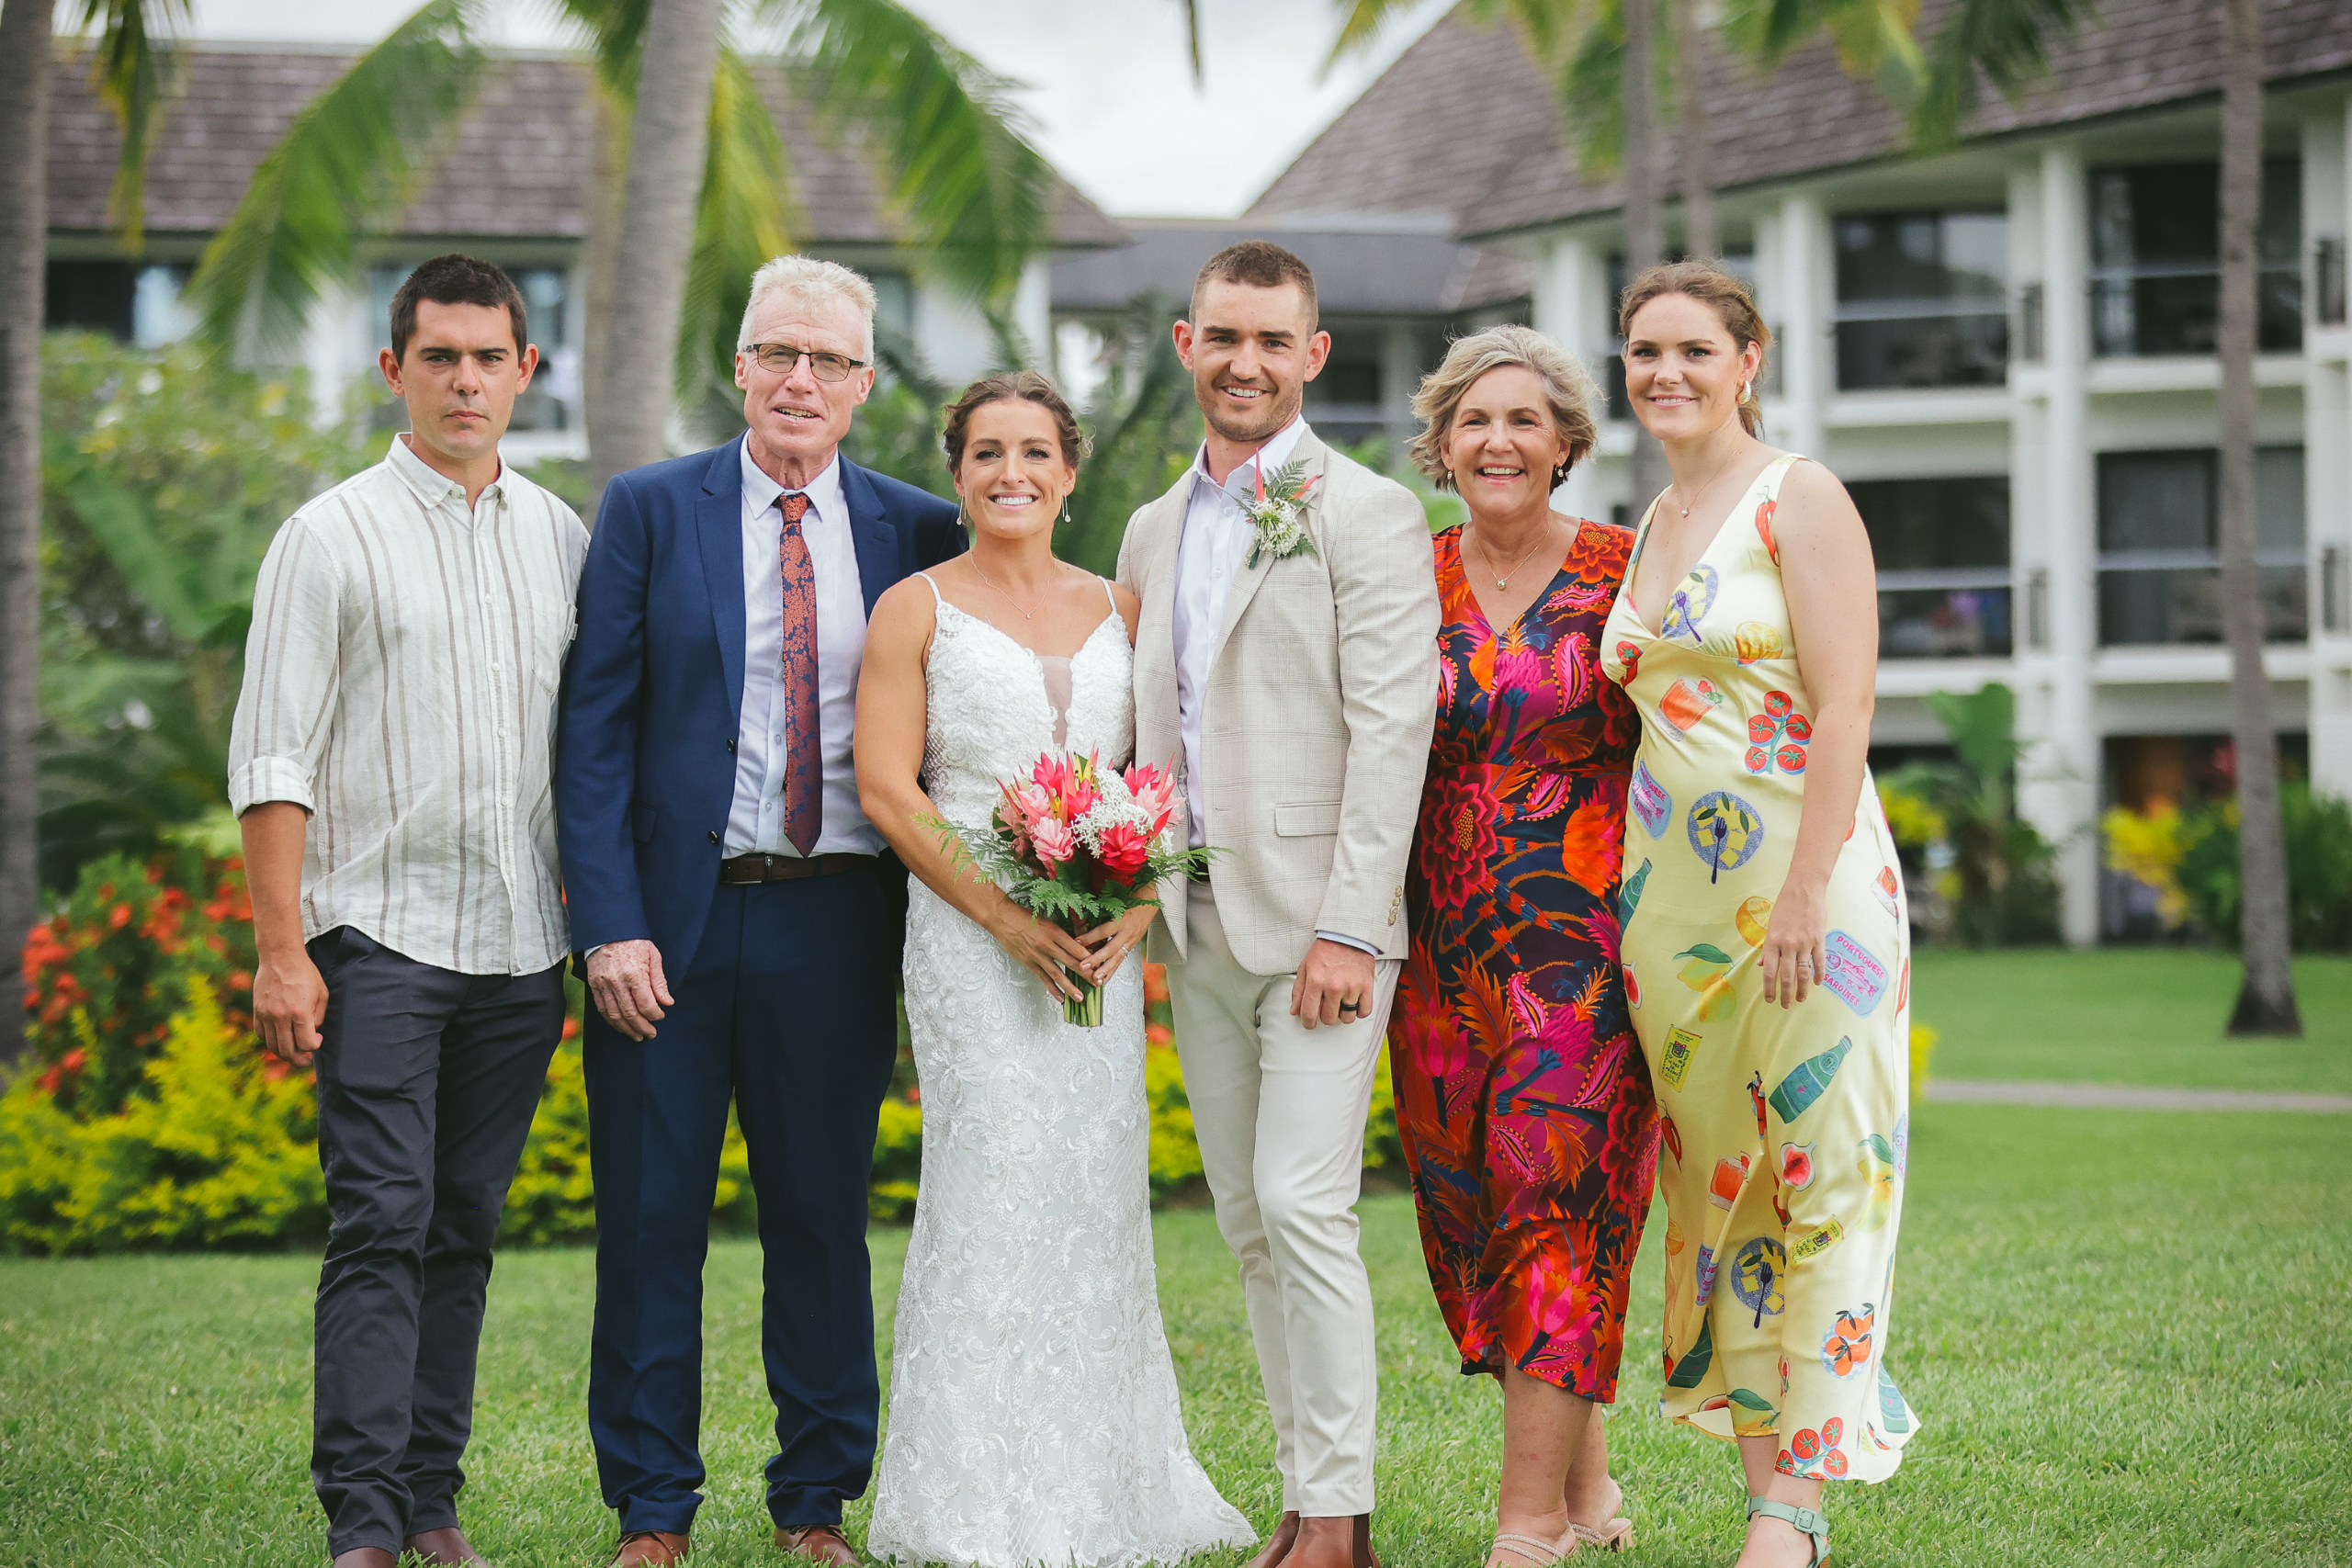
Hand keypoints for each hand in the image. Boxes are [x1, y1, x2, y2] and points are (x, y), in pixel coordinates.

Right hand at [254, 946, 328, 1068]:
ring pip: (272, 1045)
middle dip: (299, 1060)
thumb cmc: (305, 974)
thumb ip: (318, 1017)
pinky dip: (270, 1041)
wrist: (280, 957)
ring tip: (293, 1054)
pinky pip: (261, 1034)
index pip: (306, 1044)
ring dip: (283, 1053)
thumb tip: (312, 1033)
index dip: (314, 1046)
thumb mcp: (321, 994)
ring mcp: (266, 1015)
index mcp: (299, 1012)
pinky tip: (279, 1039)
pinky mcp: (257, 1011)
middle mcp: (280, 1016)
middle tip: (306, 1061)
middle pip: (287, 1051)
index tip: (318, 1039)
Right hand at [588, 939, 673, 1040]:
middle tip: (650, 1034)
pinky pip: (602, 1008)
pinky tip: (620, 1026)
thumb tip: (667, 1002)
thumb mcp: (653, 956)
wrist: (608, 931)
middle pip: (630, 1013)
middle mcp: (617, 982)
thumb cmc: (634, 942)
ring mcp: (603, 985)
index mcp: (634, 974)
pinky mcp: (594, 985)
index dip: (655, 1014)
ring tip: (636, 1036)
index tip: (660, 1016)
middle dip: (642, 1027)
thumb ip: (660, 981)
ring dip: (626, 1028)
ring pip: (614, 1015)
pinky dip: (611, 1020)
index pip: (646, 1004)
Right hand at [986, 899, 1096, 1002]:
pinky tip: (1060, 998)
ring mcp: (1037, 955)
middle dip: (1085, 974)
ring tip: (1080, 998)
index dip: (1089, 958)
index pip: (1076, 948)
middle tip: (1097, 984)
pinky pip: (1043, 978)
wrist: (1003, 919)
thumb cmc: (1026, 916)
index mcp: (1055, 931)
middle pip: (1070, 962)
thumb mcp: (1048, 920)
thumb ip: (1061, 933)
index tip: (1100, 965)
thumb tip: (1078, 943)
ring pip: (1057, 974)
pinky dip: (1052, 989)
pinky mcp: (1029, 963)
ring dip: (1069, 987)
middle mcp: (1047, 944)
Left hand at [1078, 904, 1157, 987]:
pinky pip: (1121, 960)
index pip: (1104, 930)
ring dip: (1106, 970)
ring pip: (1118, 958)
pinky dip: (1112, 970)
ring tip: (1095, 980)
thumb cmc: (1130, 898)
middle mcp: (1127, 932)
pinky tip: (1104, 979)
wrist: (1150, 901)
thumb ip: (1098, 909)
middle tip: (1083, 966)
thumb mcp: (1115, 900)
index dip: (1090, 937)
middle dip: (1096, 959)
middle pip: (1111, 948)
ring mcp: (1131, 940)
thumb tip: (1076, 912)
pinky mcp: (1131, 945)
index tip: (1076, 942)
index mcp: (1122, 919)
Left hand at [1291, 938, 1375, 1030]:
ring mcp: (1352, 987)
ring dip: (1343, 1014)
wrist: (1348, 936)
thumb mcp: (1305, 967)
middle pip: (1329, 1019)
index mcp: (1316, 981)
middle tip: (1326, 1006)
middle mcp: (1334, 987)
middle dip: (1326, 1016)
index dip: (1308, 1023)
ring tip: (1341, 1003)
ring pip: (1347, 1018)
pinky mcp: (1367, 986)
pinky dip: (1359, 1011)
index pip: (1309, 1014)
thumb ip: (1298, 991)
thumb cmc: (1325, 951)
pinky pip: (1364, 1012)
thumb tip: (1295, 1011)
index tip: (1309, 1023)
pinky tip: (1353, 1003)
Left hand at [1759, 883, 1827, 1008]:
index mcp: (1773, 941)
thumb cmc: (1784, 906)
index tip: (1769, 1000)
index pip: (1770, 971)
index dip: (1769, 988)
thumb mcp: (1770, 925)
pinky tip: (1817, 983)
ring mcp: (1805, 943)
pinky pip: (1820, 961)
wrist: (1804, 889)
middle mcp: (1788, 944)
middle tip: (1785, 1005)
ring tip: (1801, 999)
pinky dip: (1819, 974)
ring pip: (1804, 972)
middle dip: (1785, 994)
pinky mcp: (1819, 939)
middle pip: (1787, 976)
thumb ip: (1767, 947)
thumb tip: (1763, 966)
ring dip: (1802, 989)